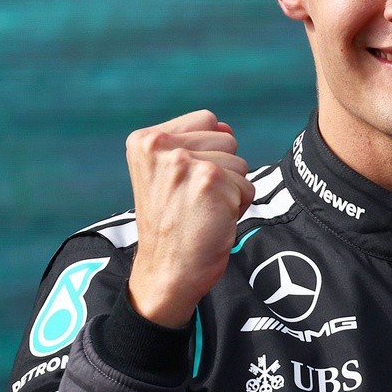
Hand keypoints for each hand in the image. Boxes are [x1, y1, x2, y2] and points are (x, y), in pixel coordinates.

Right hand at [125, 110, 254, 326]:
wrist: (166, 272)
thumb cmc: (171, 225)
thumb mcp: (166, 175)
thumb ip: (194, 144)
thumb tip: (226, 127)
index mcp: (144, 139)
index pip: (206, 119)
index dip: (208, 152)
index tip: (185, 182)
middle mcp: (159, 146)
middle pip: (227, 139)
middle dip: (222, 170)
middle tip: (194, 200)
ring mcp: (184, 162)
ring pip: (240, 163)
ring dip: (231, 190)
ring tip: (202, 210)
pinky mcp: (210, 180)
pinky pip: (248, 187)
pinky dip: (238, 206)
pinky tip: (212, 221)